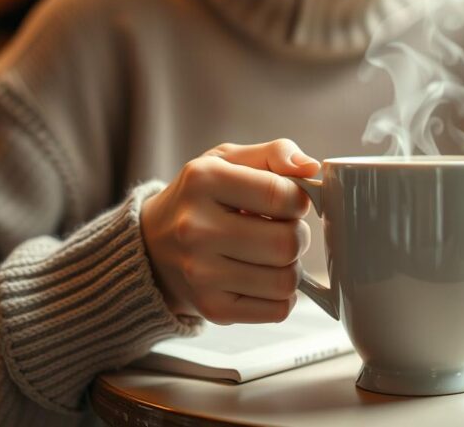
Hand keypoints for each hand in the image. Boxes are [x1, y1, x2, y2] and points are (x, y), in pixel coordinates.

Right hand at [140, 139, 320, 323]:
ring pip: (286, 280)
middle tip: (281, 229)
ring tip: (269, 254)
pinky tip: (261, 278)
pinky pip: (278, 310)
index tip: (288, 201)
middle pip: (287, 243)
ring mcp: (201, 273)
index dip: (299, 200)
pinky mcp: (212, 309)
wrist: (152, 246)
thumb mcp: (228, 160)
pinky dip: (281, 296)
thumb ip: (275, 154)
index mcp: (203, 181)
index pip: (282, 196)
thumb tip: (311, 167)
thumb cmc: (201, 198)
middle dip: (297, 235)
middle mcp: (196, 228)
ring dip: (290, 267)